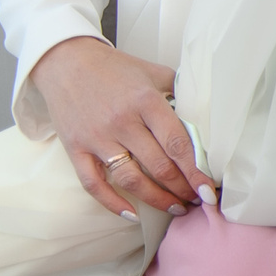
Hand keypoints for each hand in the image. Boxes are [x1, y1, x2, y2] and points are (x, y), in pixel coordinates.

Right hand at [29, 37, 213, 218]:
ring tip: (175, 208)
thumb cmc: (115, 68)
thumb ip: (181, 91)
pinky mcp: (75, 148)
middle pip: (159, 166)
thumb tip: (209, 114)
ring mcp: (97, 137)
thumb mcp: (154, 72)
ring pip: (131, 179)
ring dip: (157, 199)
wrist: (65, 61)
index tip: (209, 189)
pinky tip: (132, 214)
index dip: (196, 171)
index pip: (178, 144)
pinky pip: (93, 183)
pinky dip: (111, 203)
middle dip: (182, 188)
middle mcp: (122, 122)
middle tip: (197, 200)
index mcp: (146, 102)